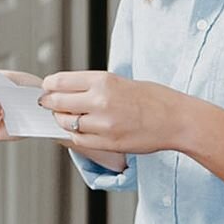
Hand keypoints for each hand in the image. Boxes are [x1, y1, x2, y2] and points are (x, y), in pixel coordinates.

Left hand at [39, 70, 185, 154]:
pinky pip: (79, 140)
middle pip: (57, 103)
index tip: (47, 87)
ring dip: (61, 120)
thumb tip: (66, 89)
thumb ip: (92, 86)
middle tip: (47, 103)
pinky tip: (79, 130)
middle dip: (48, 103)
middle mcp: (100, 101)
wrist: (176, 120)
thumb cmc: (153, 98)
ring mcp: (103, 124)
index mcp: (103, 81)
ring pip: (66, 123)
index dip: (49, 85)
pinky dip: (74, 135)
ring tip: (65, 116)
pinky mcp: (107, 143)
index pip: (60, 81)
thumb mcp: (119, 81)